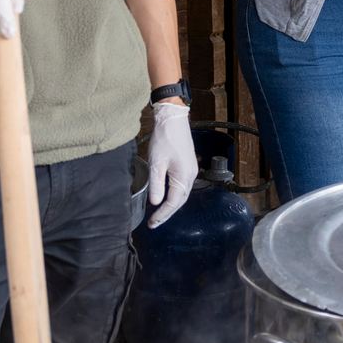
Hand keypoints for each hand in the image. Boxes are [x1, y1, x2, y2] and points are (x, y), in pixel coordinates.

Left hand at [145, 101, 196, 227]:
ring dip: (171, 205)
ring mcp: (191, 170)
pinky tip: (166, 195)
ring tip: (159, 213)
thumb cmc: (164, 139)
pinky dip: (174, 195)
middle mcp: (191, 175)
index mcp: (183, 177)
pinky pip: (183, 185)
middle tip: (154, 222)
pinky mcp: (188, 164)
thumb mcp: (156, 163)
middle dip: (167, 213)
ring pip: (182, 194)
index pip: (173, 203)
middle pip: (180, 201)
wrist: (173, 119)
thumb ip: (156, 185)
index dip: (162, 215)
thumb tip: (155, 203)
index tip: (151, 223)